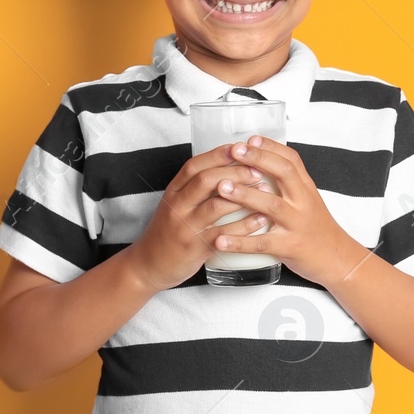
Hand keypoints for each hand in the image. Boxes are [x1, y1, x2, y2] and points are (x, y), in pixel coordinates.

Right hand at [124, 144, 267, 291]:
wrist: (148, 265)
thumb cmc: (168, 232)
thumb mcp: (176, 204)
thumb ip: (195, 188)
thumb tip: (228, 168)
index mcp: (173, 192)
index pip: (194, 166)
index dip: (218, 155)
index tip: (239, 148)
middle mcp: (177, 206)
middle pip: (206, 181)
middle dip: (235, 172)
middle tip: (257, 170)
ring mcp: (185, 227)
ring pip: (215, 206)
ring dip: (244, 196)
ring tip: (266, 191)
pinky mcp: (195, 247)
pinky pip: (223, 234)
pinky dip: (244, 226)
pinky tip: (261, 219)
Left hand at [207, 136, 362, 286]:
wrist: (338, 259)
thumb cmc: (317, 229)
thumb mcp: (308, 200)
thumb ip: (289, 184)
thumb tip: (261, 163)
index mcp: (306, 189)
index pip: (291, 160)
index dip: (271, 147)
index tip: (251, 139)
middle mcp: (303, 203)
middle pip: (284, 174)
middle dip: (258, 159)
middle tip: (235, 151)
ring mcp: (296, 225)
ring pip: (272, 206)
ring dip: (245, 194)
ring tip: (222, 187)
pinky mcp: (289, 247)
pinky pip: (262, 244)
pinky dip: (240, 242)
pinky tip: (220, 239)